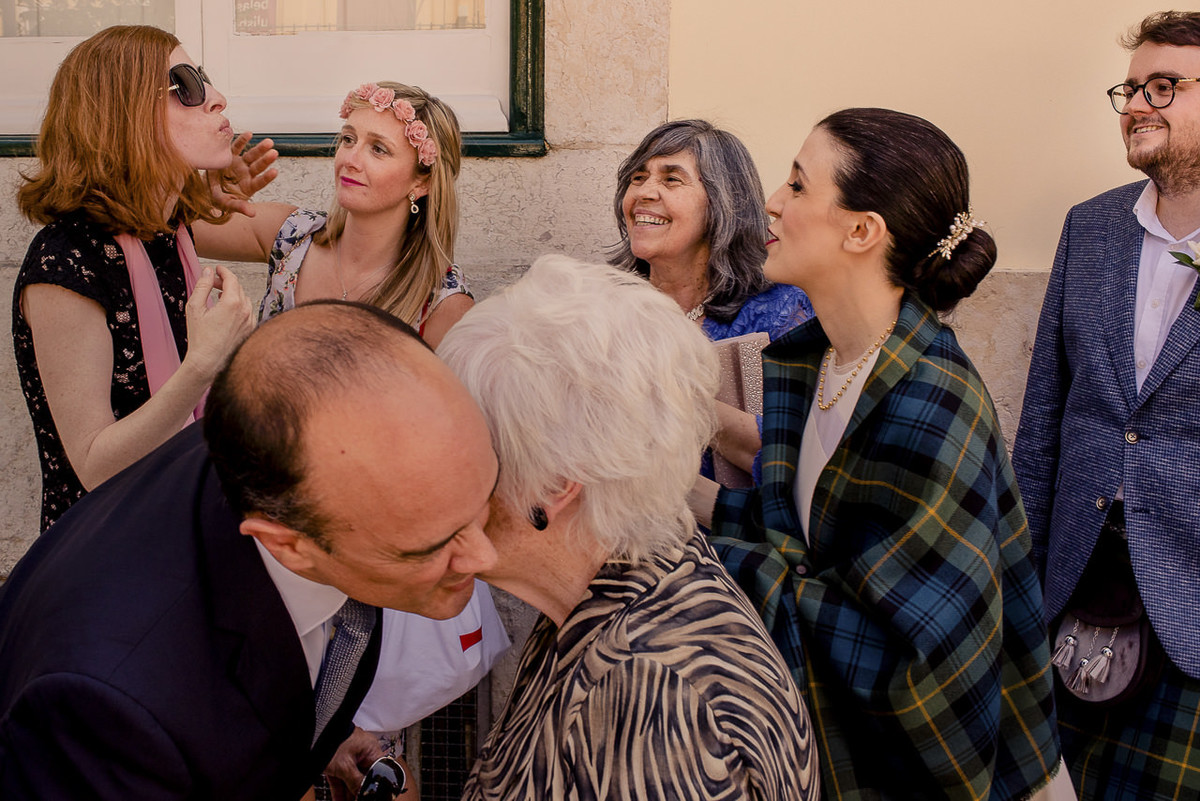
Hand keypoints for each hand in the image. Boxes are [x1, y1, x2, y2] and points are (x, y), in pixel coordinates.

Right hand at [181, 265, 254, 381]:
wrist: (208, 362)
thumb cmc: (200, 337)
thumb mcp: (195, 308)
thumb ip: (203, 286)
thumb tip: (208, 272)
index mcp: (233, 303)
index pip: (232, 279)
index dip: (224, 271)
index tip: (217, 269)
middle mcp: (246, 311)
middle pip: (238, 288)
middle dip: (226, 282)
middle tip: (213, 283)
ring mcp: (251, 321)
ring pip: (244, 299)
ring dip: (233, 294)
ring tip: (218, 296)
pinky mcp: (251, 330)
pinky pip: (248, 311)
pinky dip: (239, 306)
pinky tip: (227, 310)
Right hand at [207, 132, 278, 216]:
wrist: (206, 189)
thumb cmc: (219, 199)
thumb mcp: (228, 205)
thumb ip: (240, 207)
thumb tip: (253, 214)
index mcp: (248, 187)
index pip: (260, 182)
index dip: (266, 177)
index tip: (275, 171)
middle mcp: (246, 174)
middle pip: (258, 166)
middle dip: (266, 160)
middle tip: (274, 152)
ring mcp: (239, 164)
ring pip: (251, 155)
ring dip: (259, 149)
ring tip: (269, 142)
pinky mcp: (230, 156)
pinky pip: (237, 147)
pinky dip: (243, 141)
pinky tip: (249, 134)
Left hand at [324, 727, 384, 800]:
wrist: (313, 734)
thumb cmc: (331, 741)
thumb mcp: (345, 767)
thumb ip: (356, 782)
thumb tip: (364, 793)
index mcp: (370, 749)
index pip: (378, 770)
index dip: (374, 784)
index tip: (369, 795)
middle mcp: (362, 751)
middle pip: (364, 776)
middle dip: (359, 791)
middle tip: (357, 799)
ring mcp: (350, 755)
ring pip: (352, 778)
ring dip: (349, 793)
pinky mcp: (338, 760)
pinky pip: (342, 776)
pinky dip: (340, 788)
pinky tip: (340, 799)